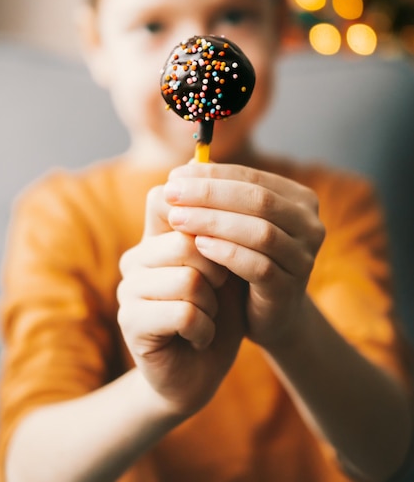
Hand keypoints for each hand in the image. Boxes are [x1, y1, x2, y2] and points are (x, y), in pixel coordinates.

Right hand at [117, 185, 244, 416]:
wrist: (201, 373)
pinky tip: (199, 337)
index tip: (222, 236)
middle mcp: (137, 258)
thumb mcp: (225, 268)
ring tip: (207, 317)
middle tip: (217, 292)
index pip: (163, 199)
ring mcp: (130, 290)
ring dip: (212, 305)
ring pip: (188, 279)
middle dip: (218, 270)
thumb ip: (219, 233)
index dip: (200, 212)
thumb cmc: (217, 315)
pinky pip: (184, 313)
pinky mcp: (132, 322)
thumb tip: (210, 174)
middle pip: (186, 241)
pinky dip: (204, 329)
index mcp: (156, 238)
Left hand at [163, 163, 324, 351]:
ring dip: (214, 222)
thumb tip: (187, 167)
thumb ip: (216, 196)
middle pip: (258, 200)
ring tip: (178, 219)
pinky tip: (198, 246)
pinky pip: (258, 266)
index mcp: (298, 199)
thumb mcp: (233, 223)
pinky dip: (226, 253)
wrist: (269, 314)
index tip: (173, 177)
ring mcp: (303, 258)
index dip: (211, 175)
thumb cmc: (246, 259)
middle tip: (170, 194)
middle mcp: (310, 225)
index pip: (252, 177)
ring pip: (259, 232)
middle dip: (209, 194)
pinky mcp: (290, 289)